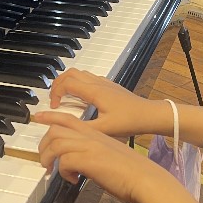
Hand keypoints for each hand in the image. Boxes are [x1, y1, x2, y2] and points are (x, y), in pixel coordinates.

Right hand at [35, 68, 164, 137]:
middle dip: (57, 84)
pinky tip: (80, 99)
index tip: (54, 107)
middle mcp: (97, 83)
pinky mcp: (109, 85)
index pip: (66, 83)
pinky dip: (77, 83)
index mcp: (94, 91)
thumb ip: (81, 127)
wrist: (148, 114)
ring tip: (63, 98)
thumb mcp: (103, 129)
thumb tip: (61, 126)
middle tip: (54, 99)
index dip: (55, 94)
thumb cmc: (128, 121)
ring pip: (79, 73)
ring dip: (67, 82)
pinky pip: (88, 78)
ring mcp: (104, 82)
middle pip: (70, 73)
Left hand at [37, 113, 164, 202]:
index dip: (50, 116)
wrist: (146, 178)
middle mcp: (91, 136)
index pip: (67, 118)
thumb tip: (80, 165)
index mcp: (96, 133)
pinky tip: (73, 180)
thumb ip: (93, 155)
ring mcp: (90, 147)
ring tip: (52, 171)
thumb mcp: (108, 156)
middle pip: (56, 129)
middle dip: (43, 145)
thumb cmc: (131, 172)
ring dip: (48, 158)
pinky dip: (64, 173)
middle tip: (44, 161)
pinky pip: (64, 161)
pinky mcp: (89, 160)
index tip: (37, 117)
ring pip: (56, 143)